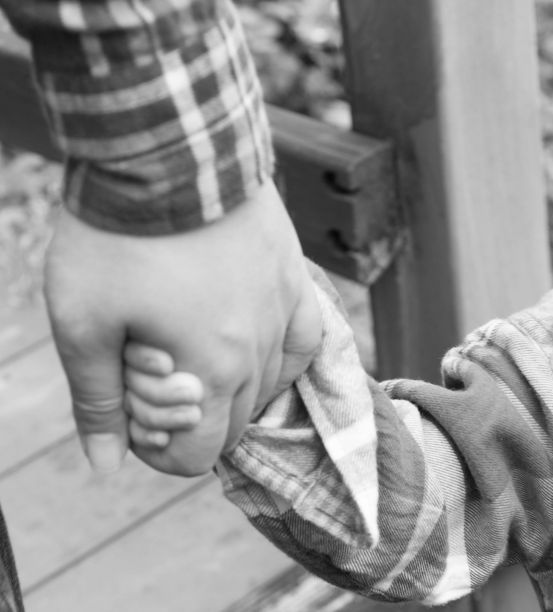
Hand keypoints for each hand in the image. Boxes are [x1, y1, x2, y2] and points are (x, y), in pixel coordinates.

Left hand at [44, 179, 321, 474]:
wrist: (170, 150)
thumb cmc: (118, 236)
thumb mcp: (83, 322)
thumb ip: (98, 401)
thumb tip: (104, 465)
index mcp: (210, 371)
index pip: (197, 454)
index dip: (157, 448)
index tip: (131, 409)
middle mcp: (257, 352)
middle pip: (233, 423)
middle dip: (189, 415)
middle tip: (153, 371)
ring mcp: (283, 313)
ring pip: (267, 387)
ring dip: (228, 387)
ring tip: (193, 349)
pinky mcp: (293, 280)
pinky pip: (303, 342)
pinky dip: (279, 360)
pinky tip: (253, 347)